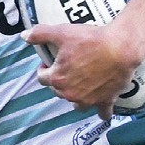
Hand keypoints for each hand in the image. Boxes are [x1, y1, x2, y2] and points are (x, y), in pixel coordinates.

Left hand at [23, 22, 141, 120]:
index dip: (44, 68)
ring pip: (76, 103)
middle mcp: (70, 94)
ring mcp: (88, 100)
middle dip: (60, 81)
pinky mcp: (105, 100)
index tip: (50, 62)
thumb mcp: (62, 32)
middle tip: (68, 68)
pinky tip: (101, 111)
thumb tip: (24, 35)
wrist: (120, 48)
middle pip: (58, 91)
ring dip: (76, 96)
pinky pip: (102, 112)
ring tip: (80, 85)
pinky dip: (101, 111)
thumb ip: (40, 34)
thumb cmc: (91, 40)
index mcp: (57, 79)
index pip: (42, 78)